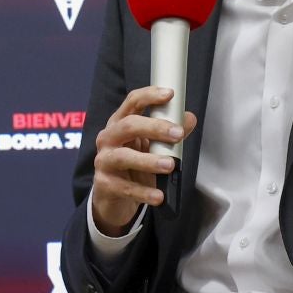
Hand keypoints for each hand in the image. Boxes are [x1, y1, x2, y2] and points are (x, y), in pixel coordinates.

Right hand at [90, 87, 196, 235]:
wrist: (113, 198)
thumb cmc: (133, 166)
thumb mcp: (151, 147)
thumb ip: (170, 134)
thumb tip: (188, 119)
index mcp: (120, 124)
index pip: (132, 103)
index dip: (150, 96)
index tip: (169, 94)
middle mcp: (108, 139)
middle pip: (128, 126)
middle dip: (154, 128)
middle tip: (177, 134)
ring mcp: (104, 161)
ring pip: (124, 156)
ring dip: (149, 160)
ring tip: (170, 165)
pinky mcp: (104, 184)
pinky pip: (125, 187)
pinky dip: (143, 192)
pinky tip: (158, 195)